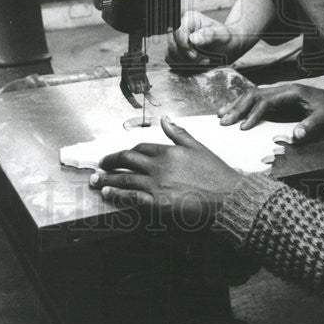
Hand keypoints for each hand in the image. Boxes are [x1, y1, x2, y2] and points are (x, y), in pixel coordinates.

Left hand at [89, 116, 242, 223]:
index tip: (118, 156)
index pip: (140, 148)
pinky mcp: (158, 204)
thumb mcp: (198, 147)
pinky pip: (132, 198)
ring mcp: (157, 184)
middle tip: (100, 166)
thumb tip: (164, 119)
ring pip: (125, 180)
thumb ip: (178, 133)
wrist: (227, 197)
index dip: (127, 152)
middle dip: (110, 162)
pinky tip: (108, 194)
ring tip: (96, 181)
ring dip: (108, 179)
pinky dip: (118, 195)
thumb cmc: (216, 173)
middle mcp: (159, 166)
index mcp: (169, 151)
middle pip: (127, 161)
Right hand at [165, 10, 249, 68]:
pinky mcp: (177, 53)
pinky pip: (173, 62)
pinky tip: (197, 66)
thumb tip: (193, 39)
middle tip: (202, 60)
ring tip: (203, 62)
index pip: (177, 31)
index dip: (183, 45)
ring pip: (171, 54)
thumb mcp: (221, 35)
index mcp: (190, 19)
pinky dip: (184, 67)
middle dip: (186, 56)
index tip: (195, 54)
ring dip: (186, 63)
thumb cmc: (225, 38)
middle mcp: (181, 29)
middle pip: (172, 44)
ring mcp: (177, 42)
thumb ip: (209, 35)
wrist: (228, 48)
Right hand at [217, 83, 323, 142]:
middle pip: (254, 94)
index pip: (266, 101)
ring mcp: (279, 93)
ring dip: (236, 104)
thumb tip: (296, 135)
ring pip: (252, 95)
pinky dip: (242, 105)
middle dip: (237, 107)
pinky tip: (232, 112)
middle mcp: (282, 90)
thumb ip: (311, 126)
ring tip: (220, 115)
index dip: (253, 114)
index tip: (242, 128)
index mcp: (291, 92)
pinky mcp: (278, 100)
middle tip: (223, 122)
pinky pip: (256, 100)